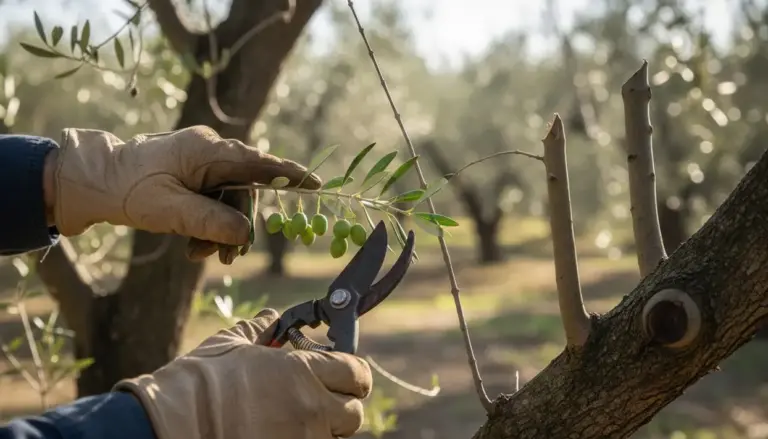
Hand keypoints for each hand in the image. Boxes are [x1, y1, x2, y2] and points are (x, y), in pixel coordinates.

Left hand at [47, 126, 320, 262]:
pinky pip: (215, 200)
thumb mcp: (170, 212)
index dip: (290, 175)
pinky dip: (208, 224)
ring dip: (220, 231)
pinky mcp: (195, 173)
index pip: (260, 163)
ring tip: (201, 255)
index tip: (316, 185)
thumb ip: (211, 222)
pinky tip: (194, 245)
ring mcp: (203, 161)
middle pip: (245, 191)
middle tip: (226, 258)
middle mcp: (210, 151)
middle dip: (238, 226)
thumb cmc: (129, 191)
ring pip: (230, 200)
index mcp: (208, 150)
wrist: (96, 182)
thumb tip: (244, 236)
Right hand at [115, 309, 371, 438]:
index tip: (345, 372)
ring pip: (334, 436)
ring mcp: (302, 438)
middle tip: (320, 398)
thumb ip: (260, 329)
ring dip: (323, 427)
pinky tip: (279, 430)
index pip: (357, 372)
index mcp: (302, 371)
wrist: (172, 423)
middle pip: (354, 411)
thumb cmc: (199, 381)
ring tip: (293, 417)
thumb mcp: (231, 345)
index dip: (354, 372)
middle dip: (342, 404)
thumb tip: (272, 316)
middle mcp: (310, 407)